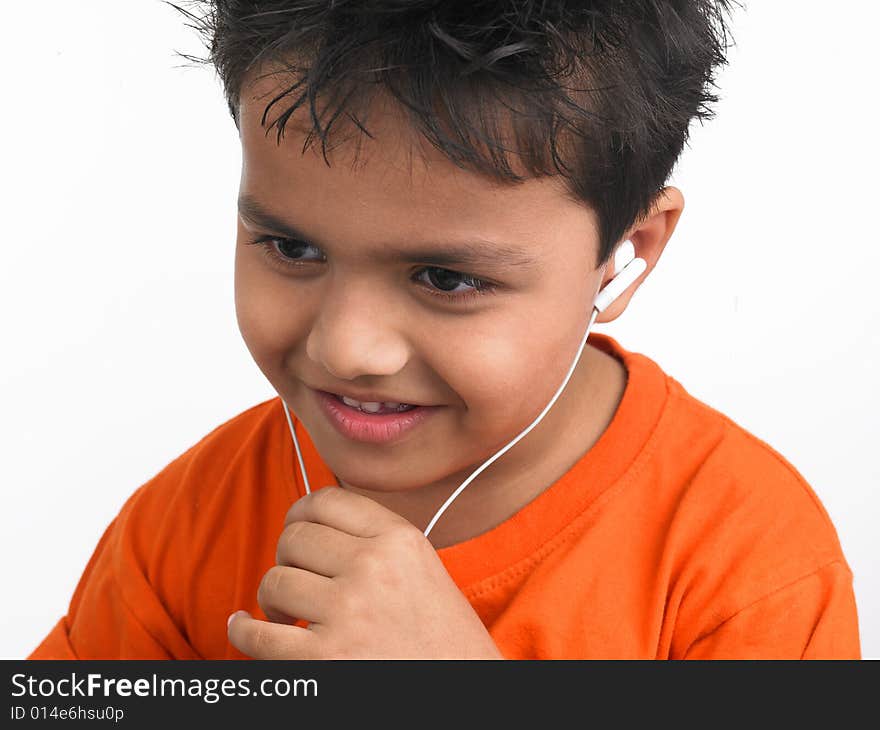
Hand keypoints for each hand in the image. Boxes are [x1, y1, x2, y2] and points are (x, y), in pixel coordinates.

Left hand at [227, 486, 503, 658]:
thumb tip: (312, 523)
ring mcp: (347, 612)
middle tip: (297, 579)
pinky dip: (243, 631)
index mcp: (400, 540)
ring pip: (274, 581)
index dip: (300, 512)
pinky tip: (245, 627)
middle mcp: (373, 567)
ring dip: (273, 599)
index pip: (328, 500)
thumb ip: (377, 542)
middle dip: (286, 558)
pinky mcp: (324, 660)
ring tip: (289, 615)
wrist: (465, 698)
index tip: (295, 528)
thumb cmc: (445, 641)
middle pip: (295, 538)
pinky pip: (259, 635)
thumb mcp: (423, 571)